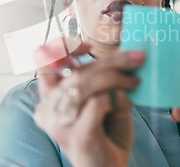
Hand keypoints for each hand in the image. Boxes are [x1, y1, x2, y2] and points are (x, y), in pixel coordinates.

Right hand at [33, 38, 143, 166]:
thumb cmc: (105, 135)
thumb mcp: (98, 100)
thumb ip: (97, 80)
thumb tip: (120, 53)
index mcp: (49, 100)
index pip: (43, 62)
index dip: (61, 47)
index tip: (87, 46)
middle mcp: (48, 111)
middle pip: (75, 72)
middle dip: (111, 61)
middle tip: (136, 58)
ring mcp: (60, 124)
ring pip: (85, 83)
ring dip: (116, 77)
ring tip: (136, 79)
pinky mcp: (78, 135)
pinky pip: (99, 102)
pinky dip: (118, 97)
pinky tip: (129, 102)